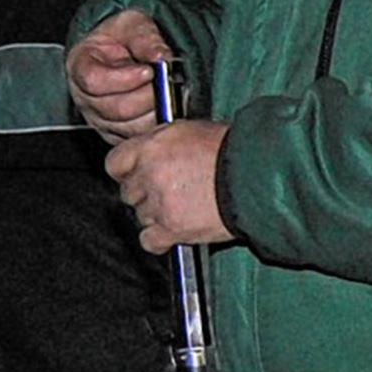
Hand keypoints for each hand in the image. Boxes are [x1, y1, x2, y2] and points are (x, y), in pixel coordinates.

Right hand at [67, 10, 173, 143]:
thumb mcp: (133, 24)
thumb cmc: (122, 37)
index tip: (148, 70)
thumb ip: (145, 37)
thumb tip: (161, 58)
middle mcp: (84, 97)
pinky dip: (157, 124)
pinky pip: (138, 136)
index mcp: (80, 66)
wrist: (124, 51)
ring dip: (155, 111)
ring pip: (129, 127)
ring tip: (169, 92)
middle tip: (166, 82)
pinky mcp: (116, 133)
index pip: (93, 81)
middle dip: (147, 96)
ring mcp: (99, 119)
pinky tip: (167, 107)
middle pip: (114, 109)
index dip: (124, 79)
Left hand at [106, 120, 232, 253]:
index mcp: (151, 146)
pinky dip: (160, 240)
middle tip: (166, 192)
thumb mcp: (190, 131)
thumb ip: (162, 143)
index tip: (134, 175)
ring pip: (140, 216)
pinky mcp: (172, 229)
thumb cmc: (233, 150)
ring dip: (155, 215)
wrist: (256, 176)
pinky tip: (175, 231)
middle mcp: (149, 174)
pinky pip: (149, 241)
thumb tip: (151, 150)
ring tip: (181, 208)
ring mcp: (159, 203)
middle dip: (143, 194)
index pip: (115, 163)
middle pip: (127, 193)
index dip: (125, 171)